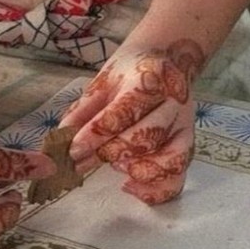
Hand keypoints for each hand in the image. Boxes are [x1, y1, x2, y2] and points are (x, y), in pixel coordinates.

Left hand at [62, 40, 203, 203]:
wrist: (166, 60)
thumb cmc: (129, 74)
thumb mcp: (101, 83)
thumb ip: (82, 112)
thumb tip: (61, 142)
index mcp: (149, 80)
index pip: (124, 111)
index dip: (96, 134)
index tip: (74, 150)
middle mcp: (173, 103)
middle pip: (144, 138)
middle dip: (112, 153)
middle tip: (90, 159)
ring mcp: (184, 125)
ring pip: (167, 160)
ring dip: (135, 169)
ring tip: (116, 166)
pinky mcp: (188, 144)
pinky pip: (177, 176)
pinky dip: (155, 189)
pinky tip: (132, 185)